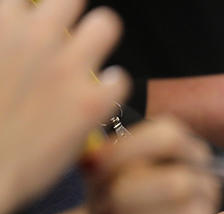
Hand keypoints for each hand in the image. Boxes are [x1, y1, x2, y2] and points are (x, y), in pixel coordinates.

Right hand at [0, 0, 129, 213]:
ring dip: (98, 39)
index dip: (33, 10)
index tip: (33, 23)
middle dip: (68, 12)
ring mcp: (65, 67)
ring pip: (106, 23)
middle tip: (62, 39)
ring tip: (86, 60)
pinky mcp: (90, 103)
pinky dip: (112, 89)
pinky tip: (97, 101)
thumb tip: (11, 35)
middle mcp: (34, 35)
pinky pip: (121, 79)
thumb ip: (1, 40)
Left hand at [84, 118, 221, 213]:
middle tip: (104, 209)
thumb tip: (94, 127)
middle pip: (178, 182)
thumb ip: (103, 149)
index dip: (128, 151)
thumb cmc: (107, 205)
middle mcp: (203, 185)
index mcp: (184, 155)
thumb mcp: (99, 172)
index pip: (171, 137)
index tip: (91, 169)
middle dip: (131, 197)